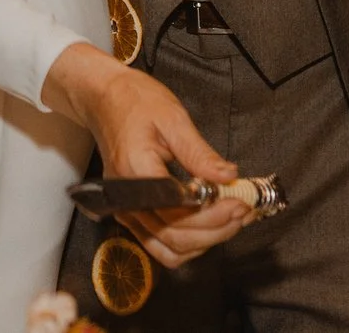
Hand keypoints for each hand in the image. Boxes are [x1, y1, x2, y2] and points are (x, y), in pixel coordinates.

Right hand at [40, 43, 250, 268]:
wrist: (104, 99)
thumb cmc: (136, 102)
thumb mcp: (173, 118)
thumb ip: (200, 153)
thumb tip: (229, 177)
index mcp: (136, 173)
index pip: (178, 212)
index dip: (214, 215)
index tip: (242, 202)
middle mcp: (126, 200)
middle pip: (176, 237)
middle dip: (217, 229)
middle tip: (244, 209)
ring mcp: (126, 211)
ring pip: (170, 249)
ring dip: (205, 241)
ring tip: (232, 218)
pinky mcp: (131, 215)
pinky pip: (161, 245)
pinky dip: (189, 243)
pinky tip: (210, 224)